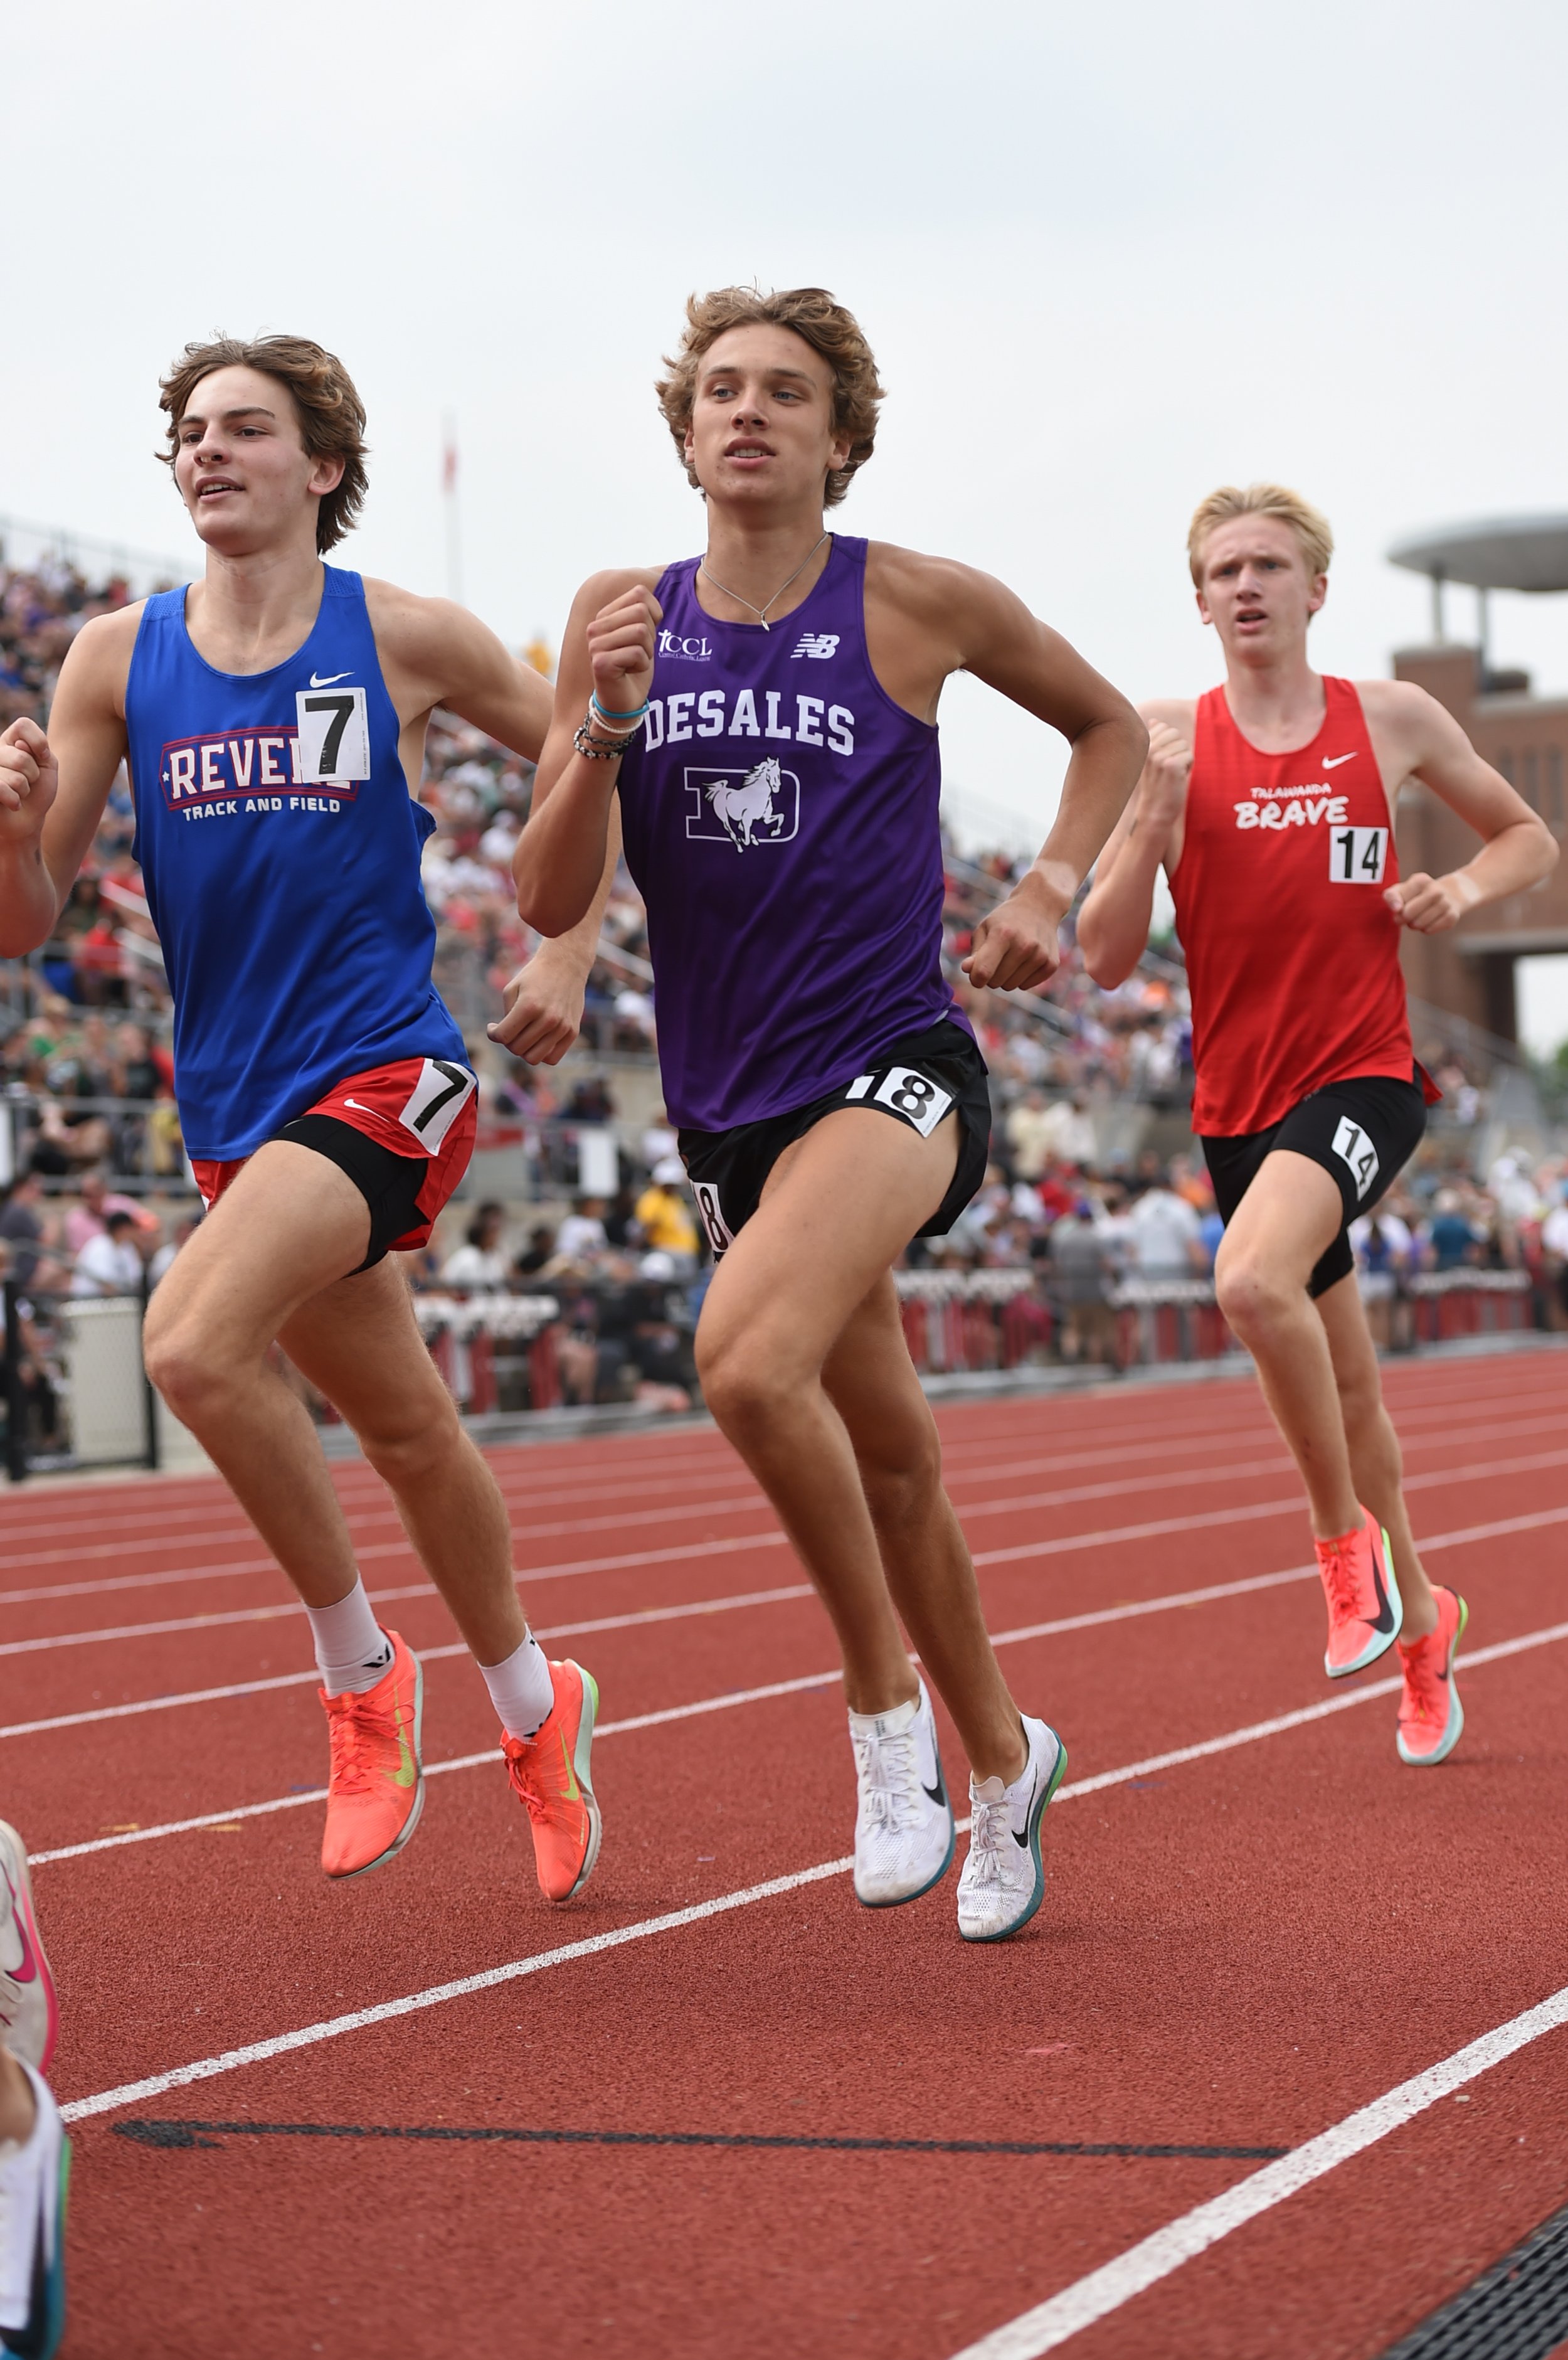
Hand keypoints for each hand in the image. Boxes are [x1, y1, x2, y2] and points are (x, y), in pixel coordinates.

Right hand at [0, 719, 57, 843]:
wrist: (27, 819)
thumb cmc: (37, 791)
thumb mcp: (47, 765)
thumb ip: (41, 748)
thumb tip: (20, 745)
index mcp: (10, 740)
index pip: (23, 724)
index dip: (39, 742)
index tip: (43, 757)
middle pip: (22, 756)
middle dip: (33, 775)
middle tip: (28, 783)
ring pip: (15, 777)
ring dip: (24, 790)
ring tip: (19, 793)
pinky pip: (1, 788)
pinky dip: (14, 800)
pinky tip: (13, 803)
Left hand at [488, 948, 587, 1063]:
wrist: (566, 964)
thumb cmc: (535, 976)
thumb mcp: (511, 989)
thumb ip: (506, 1016)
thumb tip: (506, 1039)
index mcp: (528, 1006)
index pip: (503, 1036)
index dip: (493, 1034)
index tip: (493, 1027)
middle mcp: (548, 1019)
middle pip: (517, 1049)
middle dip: (508, 1042)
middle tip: (510, 1029)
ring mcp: (562, 1027)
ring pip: (534, 1058)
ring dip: (524, 1050)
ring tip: (523, 1036)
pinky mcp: (573, 1032)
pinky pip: (552, 1058)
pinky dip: (541, 1054)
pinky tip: (538, 1040)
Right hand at [586, 586, 660, 723]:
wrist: (623, 703)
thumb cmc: (634, 667)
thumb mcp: (642, 634)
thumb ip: (643, 612)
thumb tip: (651, 592)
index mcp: (604, 615)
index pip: (639, 594)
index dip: (654, 615)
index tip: (644, 637)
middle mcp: (596, 627)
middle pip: (641, 611)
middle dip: (651, 635)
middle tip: (639, 653)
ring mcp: (595, 645)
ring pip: (641, 631)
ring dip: (647, 652)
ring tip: (633, 663)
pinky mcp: (600, 663)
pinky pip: (637, 653)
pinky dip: (642, 666)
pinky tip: (629, 673)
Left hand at [963, 871, 1067, 991]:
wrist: (1039, 906)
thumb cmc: (1005, 920)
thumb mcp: (985, 929)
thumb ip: (975, 953)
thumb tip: (966, 969)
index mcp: (1003, 934)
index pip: (983, 972)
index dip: (976, 978)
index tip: (976, 973)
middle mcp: (1024, 945)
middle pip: (995, 982)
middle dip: (991, 975)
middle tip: (997, 958)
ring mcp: (1040, 955)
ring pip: (1011, 986)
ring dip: (1006, 977)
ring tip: (1011, 957)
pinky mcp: (1051, 964)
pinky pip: (1026, 986)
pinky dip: (1022, 978)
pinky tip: (1025, 960)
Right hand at [1138, 721, 1191, 826]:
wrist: (1155, 811)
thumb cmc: (1156, 785)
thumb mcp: (1151, 759)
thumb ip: (1154, 738)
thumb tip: (1155, 720)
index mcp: (1142, 745)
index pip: (1164, 727)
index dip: (1170, 743)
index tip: (1161, 761)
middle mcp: (1148, 749)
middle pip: (1176, 734)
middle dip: (1178, 749)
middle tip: (1169, 768)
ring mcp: (1158, 757)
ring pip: (1184, 745)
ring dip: (1184, 759)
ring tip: (1172, 774)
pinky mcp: (1170, 765)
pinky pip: (1189, 755)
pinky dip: (1188, 767)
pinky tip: (1178, 778)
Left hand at [1383, 871, 1472, 932]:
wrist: (1450, 893)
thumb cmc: (1418, 894)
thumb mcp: (1402, 889)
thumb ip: (1391, 896)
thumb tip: (1396, 909)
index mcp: (1420, 880)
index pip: (1397, 900)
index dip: (1395, 908)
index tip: (1398, 907)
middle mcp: (1435, 890)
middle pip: (1407, 914)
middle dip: (1403, 918)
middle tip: (1407, 915)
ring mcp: (1445, 903)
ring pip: (1418, 924)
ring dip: (1414, 924)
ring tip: (1418, 917)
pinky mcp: (1452, 916)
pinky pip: (1429, 930)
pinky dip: (1425, 929)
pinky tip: (1429, 921)